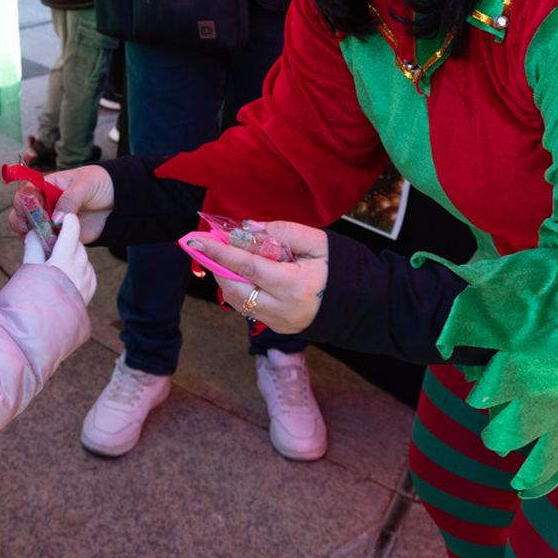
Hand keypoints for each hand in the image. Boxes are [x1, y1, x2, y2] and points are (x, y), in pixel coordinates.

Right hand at [8, 164, 112, 243]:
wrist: (117, 200)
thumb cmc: (98, 184)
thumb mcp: (84, 185)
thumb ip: (70, 199)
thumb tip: (56, 219)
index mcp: (47, 186)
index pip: (26, 193)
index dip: (23, 201)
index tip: (29, 208)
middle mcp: (45, 204)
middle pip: (22, 213)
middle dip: (21, 221)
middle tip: (29, 227)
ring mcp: (51, 221)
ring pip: (31, 231)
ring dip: (31, 236)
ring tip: (43, 238)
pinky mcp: (61, 236)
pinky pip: (47, 243)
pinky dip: (45, 247)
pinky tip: (50, 247)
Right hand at [23, 212, 96, 303]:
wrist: (40, 330)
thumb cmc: (31, 298)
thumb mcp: (29, 269)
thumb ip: (33, 248)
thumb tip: (34, 233)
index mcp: (65, 260)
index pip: (72, 230)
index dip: (68, 221)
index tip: (63, 218)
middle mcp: (80, 269)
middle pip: (77, 244)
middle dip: (67, 241)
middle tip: (52, 245)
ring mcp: (87, 282)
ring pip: (83, 259)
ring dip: (73, 256)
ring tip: (57, 265)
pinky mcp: (89, 292)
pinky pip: (88, 273)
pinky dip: (79, 269)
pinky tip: (66, 276)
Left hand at [190, 220, 329, 333]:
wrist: (360, 303)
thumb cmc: (339, 266)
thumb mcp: (317, 241)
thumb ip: (281, 232)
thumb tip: (246, 229)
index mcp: (295, 285)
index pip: (247, 266)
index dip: (219, 251)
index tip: (196, 240)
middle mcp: (283, 309)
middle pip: (235, 288)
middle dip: (216, 265)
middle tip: (206, 246)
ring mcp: (279, 323)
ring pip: (238, 301)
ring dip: (225, 278)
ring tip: (223, 257)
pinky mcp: (277, 328)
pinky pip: (248, 308)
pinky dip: (239, 289)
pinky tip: (240, 273)